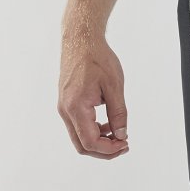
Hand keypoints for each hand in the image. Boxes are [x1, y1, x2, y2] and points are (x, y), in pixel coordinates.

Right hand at [57, 32, 130, 158]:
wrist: (81, 40)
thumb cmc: (97, 58)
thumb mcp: (114, 86)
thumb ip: (118, 113)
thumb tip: (122, 134)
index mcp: (76, 107)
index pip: (90, 142)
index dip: (109, 149)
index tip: (125, 144)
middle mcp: (65, 111)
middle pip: (82, 145)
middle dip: (104, 150)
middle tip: (124, 144)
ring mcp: (64, 107)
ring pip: (79, 137)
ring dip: (99, 140)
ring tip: (119, 133)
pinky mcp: (67, 103)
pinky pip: (78, 125)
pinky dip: (93, 130)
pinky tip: (108, 123)